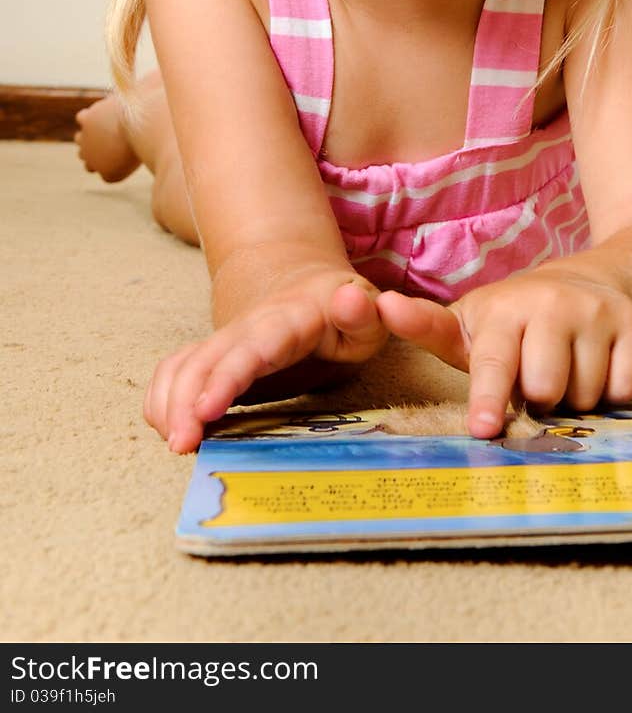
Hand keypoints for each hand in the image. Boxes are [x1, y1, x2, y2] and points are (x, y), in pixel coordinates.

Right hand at [144, 270, 387, 452]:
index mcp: (287, 321)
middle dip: (184, 402)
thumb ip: (365, 311)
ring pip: (181, 365)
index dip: (225, 378)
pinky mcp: (211, 355)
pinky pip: (173, 371)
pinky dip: (162, 400)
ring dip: (168, 404)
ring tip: (177, 445)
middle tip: (181, 447)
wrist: (309, 286)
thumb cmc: (345, 311)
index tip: (205, 410)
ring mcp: (224, 340)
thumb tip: (349, 299)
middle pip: (204, 361)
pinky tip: (172, 431)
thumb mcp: (367, 312)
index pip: (252, 349)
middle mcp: (246, 329)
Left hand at [376, 267, 631, 437]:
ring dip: (575, 398)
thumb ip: (427, 327)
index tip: (484, 428)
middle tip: (536, 380)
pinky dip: (612, 392)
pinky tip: (599, 366)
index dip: (488, 397)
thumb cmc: (516, 321)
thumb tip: (381, 306)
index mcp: (500, 310)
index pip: (492, 363)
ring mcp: (592, 310)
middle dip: (539, 400)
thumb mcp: (471, 324)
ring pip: (584, 395)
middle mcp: (547, 303)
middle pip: (544, 391)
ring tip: (567, 369)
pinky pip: (623, 387)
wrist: (592, 283)